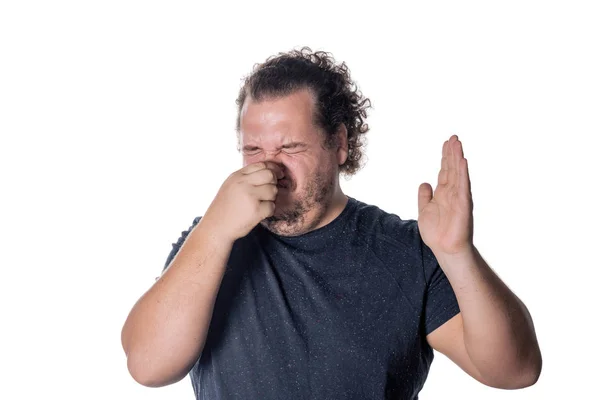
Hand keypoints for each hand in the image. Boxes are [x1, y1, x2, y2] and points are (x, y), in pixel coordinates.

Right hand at [202, 161, 283, 241]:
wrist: (215, 227)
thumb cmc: (225, 208)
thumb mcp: (231, 186)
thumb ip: (246, 178)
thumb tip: (269, 171)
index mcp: (237, 176)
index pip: (261, 165)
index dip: (272, 169)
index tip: (276, 175)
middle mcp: (243, 183)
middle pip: (270, 175)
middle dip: (273, 183)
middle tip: (268, 192)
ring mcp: (250, 196)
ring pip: (273, 190)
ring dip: (270, 198)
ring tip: (260, 204)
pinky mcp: (256, 210)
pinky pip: (272, 206)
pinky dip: (268, 211)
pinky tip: (258, 214)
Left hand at [417, 135, 473, 256]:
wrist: (445, 249)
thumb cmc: (437, 233)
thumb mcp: (425, 211)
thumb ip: (424, 196)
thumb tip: (424, 183)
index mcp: (443, 193)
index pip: (445, 170)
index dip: (445, 156)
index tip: (446, 143)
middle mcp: (452, 192)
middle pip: (451, 168)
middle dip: (452, 152)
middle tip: (453, 137)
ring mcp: (458, 197)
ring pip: (458, 173)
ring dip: (457, 157)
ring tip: (457, 143)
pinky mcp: (463, 204)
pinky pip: (463, 185)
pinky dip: (462, 173)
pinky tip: (462, 161)